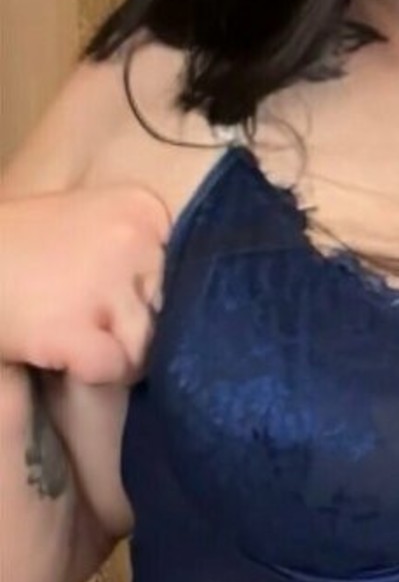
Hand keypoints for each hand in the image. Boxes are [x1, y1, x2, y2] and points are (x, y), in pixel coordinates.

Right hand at [0, 183, 170, 384]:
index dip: (151, 295)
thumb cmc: (19, 248)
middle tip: (85, 316)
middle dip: (133, 324)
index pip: (186, 272)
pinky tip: (58, 349)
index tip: (116, 293)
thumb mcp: (89, 223)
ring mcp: (104, 283)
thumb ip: (139, 253)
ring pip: (146, 345)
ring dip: (113, 353)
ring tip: (69, 332)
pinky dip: (88, 372)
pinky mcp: (73, 327)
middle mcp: (133, 240)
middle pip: (167, 311)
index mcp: (142, 209)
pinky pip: (112, 368)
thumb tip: (196, 307)